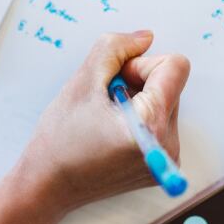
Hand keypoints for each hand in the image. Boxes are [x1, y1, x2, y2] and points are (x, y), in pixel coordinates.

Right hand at [17, 30, 188, 215]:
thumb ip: (115, 48)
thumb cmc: (59, 140)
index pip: (175, 67)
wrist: (48, 185)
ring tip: (104, 121)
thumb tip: (145, 38)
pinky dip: (137, 120)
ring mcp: (167, 159)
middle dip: (138, 85)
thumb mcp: (82, 82)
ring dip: (136, 102)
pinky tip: (110, 134)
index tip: (114, 83)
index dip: (141, 66)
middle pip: (170, 85)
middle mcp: (168, 146)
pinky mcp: (160, 166)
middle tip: (103, 103)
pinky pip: (159, 124)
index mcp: (152, 126)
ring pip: (164, 103)